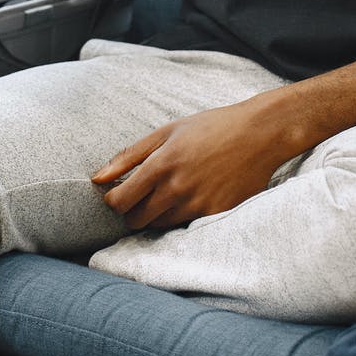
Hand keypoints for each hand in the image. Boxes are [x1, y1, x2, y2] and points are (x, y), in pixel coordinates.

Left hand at [91, 95, 299, 229]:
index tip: (118, 193)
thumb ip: (128, 156)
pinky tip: (188, 198)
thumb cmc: (209, 128)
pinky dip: (180, 217)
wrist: (258, 134)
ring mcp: (198, 205)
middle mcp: (177, 189)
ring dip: (155, 216)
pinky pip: (185, 227)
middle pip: (136, 220)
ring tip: (166, 194)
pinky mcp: (216, 215)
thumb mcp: (166, 132)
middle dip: (132, 211)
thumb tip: (97, 178)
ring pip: (160, 226)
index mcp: (160, 165)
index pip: (119, 201)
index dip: (113, 200)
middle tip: (141, 196)